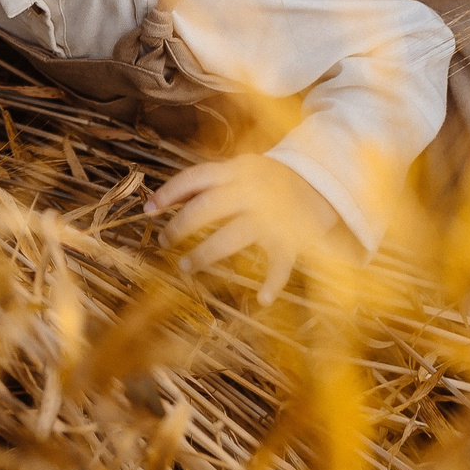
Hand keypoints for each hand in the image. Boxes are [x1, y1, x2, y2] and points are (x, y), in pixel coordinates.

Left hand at [146, 155, 344, 305]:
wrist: (321, 182)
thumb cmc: (266, 180)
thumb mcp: (238, 171)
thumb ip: (204, 183)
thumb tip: (157, 202)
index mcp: (236, 170)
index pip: (195, 177)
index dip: (169, 193)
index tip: (148, 210)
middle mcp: (252, 190)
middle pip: (207, 207)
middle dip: (180, 226)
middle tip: (164, 241)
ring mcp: (272, 215)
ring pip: (231, 236)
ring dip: (205, 253)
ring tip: (186, 266)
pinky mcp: (291, 238)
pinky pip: (280, 264)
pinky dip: (272, 283)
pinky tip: (262, 298)